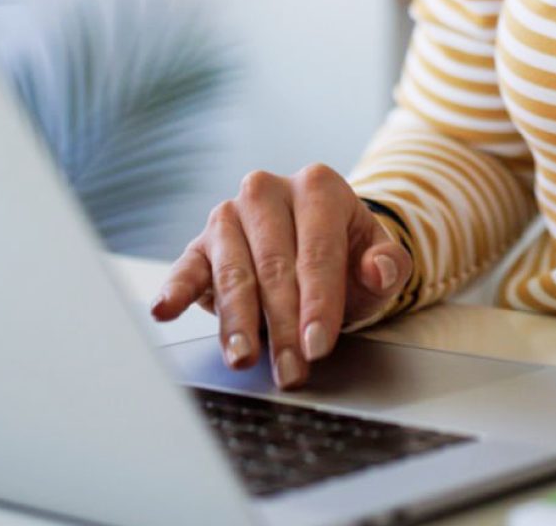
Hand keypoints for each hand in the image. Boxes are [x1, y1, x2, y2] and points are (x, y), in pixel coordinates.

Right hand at [149, 165, 412, 389]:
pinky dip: (176, 289)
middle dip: (283, 325)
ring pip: (233, 273)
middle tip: (291, 370)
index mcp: (318, 186)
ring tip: (244, 358)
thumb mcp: (378, 260)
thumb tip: (380, 269)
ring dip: (238, 322)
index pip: (318, 252)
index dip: (319, 303)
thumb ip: (389, 265)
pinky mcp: (200, 243)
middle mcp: (268, 191)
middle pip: (275, 266)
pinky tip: (165, 310)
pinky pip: (187, 267)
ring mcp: (230, 214)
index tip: (319, 346)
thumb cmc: (347, 258)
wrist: (313, 251)